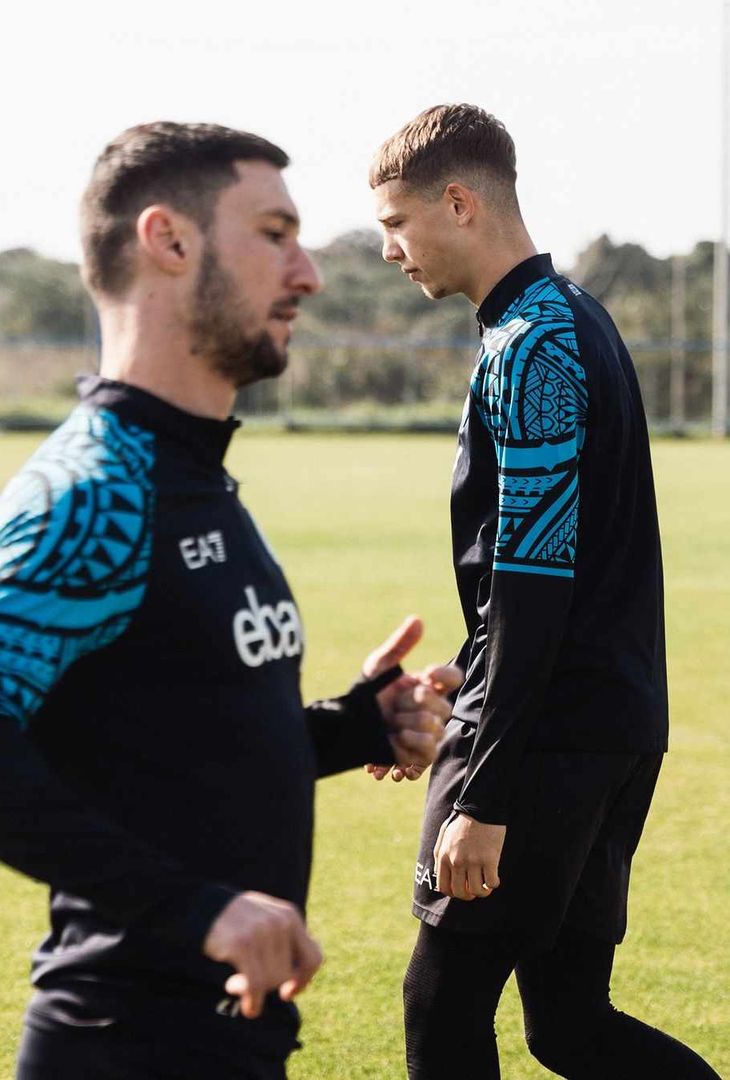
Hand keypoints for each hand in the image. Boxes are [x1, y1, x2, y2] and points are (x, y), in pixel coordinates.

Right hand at [202, 891, 321, 1018]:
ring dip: (256, 992)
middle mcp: (280, 922)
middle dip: (270, 985)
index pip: (313, 957)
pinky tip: (249, 1008)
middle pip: (287, 973)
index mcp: (290, 916)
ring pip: (271, 981)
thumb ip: (284, 945)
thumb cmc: (238, 922)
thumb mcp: (267, 922)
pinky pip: (256, 985)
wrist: (204, 907)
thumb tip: (293, 983)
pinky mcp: (243, 945)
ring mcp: (262, 932)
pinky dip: (254, 1002)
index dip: (305, 980)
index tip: (289, 992)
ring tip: (237, 984)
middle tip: (249, 983)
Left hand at [361, 615, 462, 780]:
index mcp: (426, 685)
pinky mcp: (419, 753)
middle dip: (418, 704)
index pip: (452, 678)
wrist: (347, 725)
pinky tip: (397, 737)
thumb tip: (418, 619)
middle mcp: (430, 708)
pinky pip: (430, 750)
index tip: (428, 671)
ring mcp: (427, 732)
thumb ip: (400, 644)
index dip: (446, 674)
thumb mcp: (379, 665)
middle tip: (396, 705)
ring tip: (392, 724)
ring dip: (410, 723)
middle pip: (444, 707)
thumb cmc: (363, 694)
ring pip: (436, 728)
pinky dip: (414, 743)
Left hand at [433, 813, 505, 899]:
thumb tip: (439, 873)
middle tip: (475, 890)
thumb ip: (439, 855)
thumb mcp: (444, 837)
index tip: (462, 890)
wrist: (480, 807)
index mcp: (444, 856)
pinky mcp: (489, 859)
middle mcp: (457, 861)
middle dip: (468, 896)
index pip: (444, 887)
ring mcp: (473, 861)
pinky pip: (492, 882)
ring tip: (487, 886)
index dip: (453, 893)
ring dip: (483, 892)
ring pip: (477, 890)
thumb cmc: (462, 821)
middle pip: (460, 892)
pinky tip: (494, 878)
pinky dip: (494, 884)